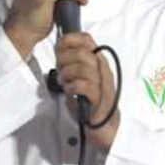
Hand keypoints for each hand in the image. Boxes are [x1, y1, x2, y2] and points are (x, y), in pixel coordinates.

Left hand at [55, 32, 119, 150]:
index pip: (87, 39)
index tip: (59, 48)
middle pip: (82, 53)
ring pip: (82, 68)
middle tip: (59, 69)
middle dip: (64, 59)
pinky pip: (83, 85)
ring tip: (63, 81)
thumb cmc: (92, 101)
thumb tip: (59, 53)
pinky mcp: (99, 98)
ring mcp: (103, 83)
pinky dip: (71, 86)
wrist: (106, 125)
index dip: (70, 39)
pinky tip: (69, 91)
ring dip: (66, 74)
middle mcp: (103, 69)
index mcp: (99, 61)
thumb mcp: (83, 77)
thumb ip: (74, 64)